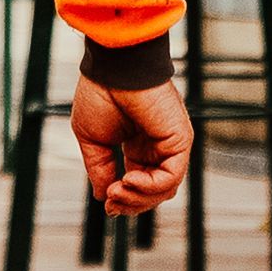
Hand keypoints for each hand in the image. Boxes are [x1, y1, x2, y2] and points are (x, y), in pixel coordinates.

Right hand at [71, 76, 192, 216]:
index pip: (138, 183)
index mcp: (138, 144)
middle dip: (130, 203)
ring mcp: (170, 144)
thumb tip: (103, 196)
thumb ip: (99, 167)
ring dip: (139, 198)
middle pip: (153, 192)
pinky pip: (170, 177)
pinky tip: (128, 179)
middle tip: (111, 203)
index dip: (123, 198)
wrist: (113, 67)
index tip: (107, 203)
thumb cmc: (100, 92)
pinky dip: (150, 186)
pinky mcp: (180, 140)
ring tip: (117, 191)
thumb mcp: (92, 138)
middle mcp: (157, 146)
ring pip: (164, 189)